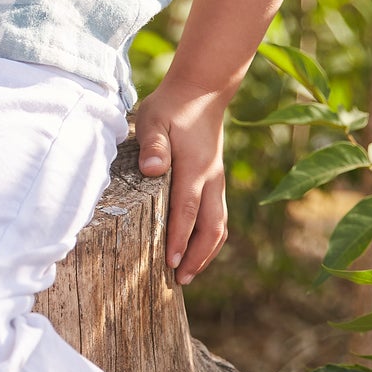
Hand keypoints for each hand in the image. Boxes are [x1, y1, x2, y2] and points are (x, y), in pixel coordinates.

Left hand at [129, 82, 229, 285]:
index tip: (171, 263)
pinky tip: (196, 250)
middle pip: (210, 227)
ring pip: (218, 225)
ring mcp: (216, 181)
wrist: (201, 91)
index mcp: (195, 167)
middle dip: (196, 256)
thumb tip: (153, 169)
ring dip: (205, 252)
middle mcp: (211, 179)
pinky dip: (209, 238)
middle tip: (179, 280)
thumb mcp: (153, 119)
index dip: (179, 238)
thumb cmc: (171, 107)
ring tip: (188, 273)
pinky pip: (217, 217)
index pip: (187, 210)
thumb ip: (153, 144)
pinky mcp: (215, 181)